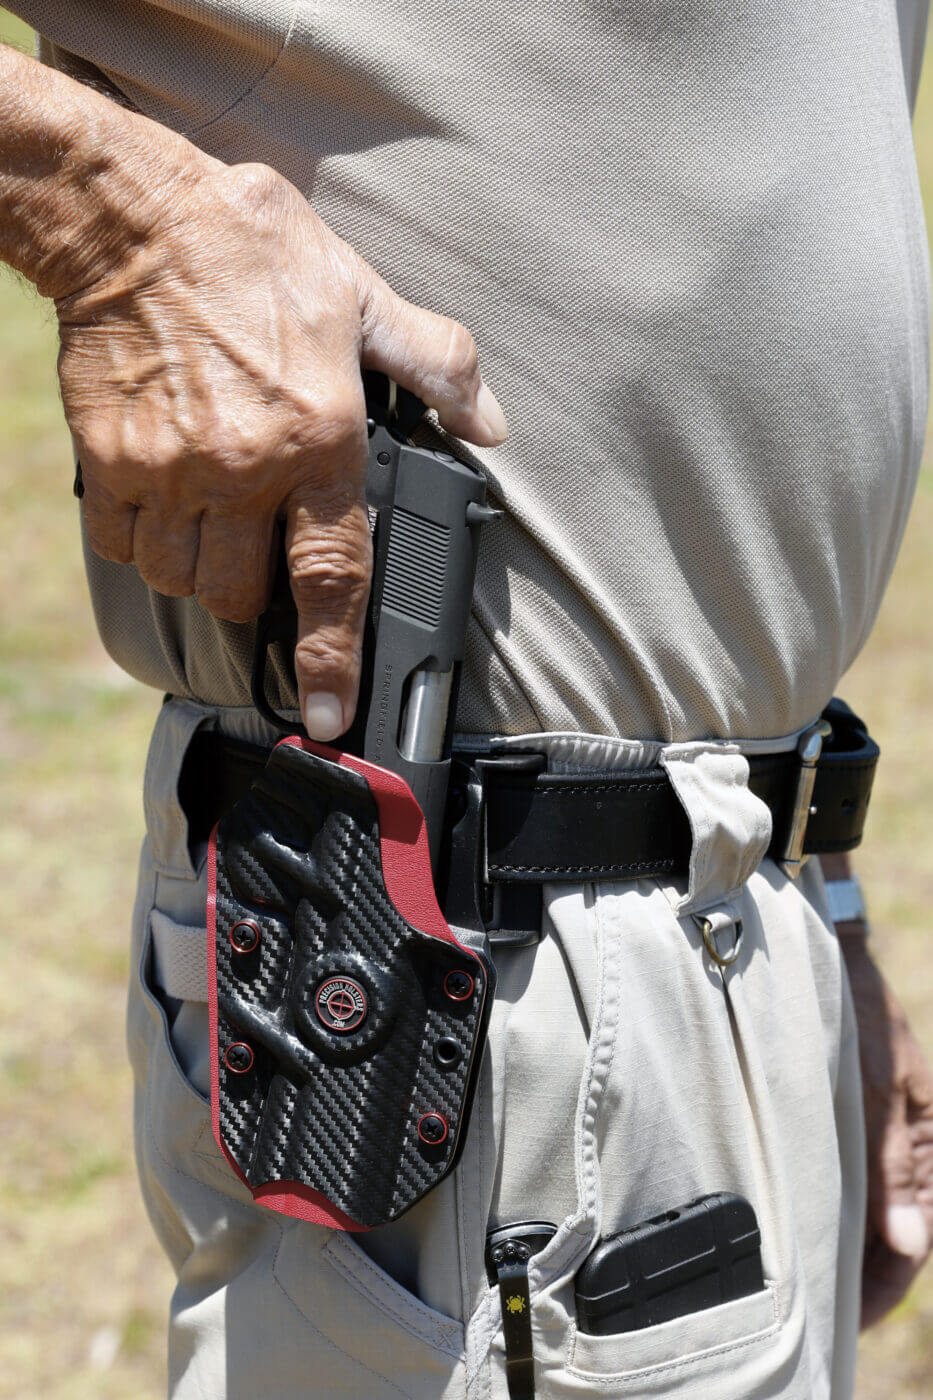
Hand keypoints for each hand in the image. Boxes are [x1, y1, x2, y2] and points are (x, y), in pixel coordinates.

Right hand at [54, 147, 506, 738]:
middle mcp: (245, 470)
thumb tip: (491, 423)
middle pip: (243, 597)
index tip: (326, 716)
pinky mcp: (111, 462)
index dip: (331, 660)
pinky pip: (123, 546)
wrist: (133, 218)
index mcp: (319, 439)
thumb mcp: (363, 296)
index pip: (332, 578)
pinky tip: (159, 502)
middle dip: (255, 598)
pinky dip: (141, 541)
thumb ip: (436, 365)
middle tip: (259, 555)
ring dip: (199, 571)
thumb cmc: (253, 251)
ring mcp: (172, 472)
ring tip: (211, 523)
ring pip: (181, 580)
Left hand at [840, 929, 932, 1327]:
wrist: (834, 964)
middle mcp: (913, 1145)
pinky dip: (842, 1211)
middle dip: (871, 1276)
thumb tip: (909, 1245)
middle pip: (898, 1232)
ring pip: (876, 1211)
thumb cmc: (860, 1020)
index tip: (856, 1316)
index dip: (890, 1282)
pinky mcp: (860, 1123)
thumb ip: (890, 1168)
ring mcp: (887, 1135)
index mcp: (931, 1142)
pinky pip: (857, 1181)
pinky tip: (814, 1230)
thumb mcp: (875, 1092)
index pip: (919, 1235)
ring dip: (855, 1247)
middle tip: (831, 1316)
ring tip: (817, 1285)